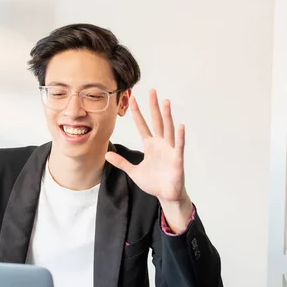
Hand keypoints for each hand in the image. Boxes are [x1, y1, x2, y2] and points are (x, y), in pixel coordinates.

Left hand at [105, 89, 192, 230]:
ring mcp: (169, 150)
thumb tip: (106, 155)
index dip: (137, 113)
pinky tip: (180, 126)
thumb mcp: (133, 171)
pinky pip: (178, 146)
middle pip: (156, 121)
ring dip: (167, 116)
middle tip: (152, 91)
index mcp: (150, 146)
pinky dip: (179, 136)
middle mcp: (160, 144)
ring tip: (165, 102)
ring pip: (168, 130)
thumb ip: (121, 162)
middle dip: (153, 107)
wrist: (166, 195)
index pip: (142, 125)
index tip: (133, 99)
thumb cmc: (153, 182)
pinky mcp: (177, 159)